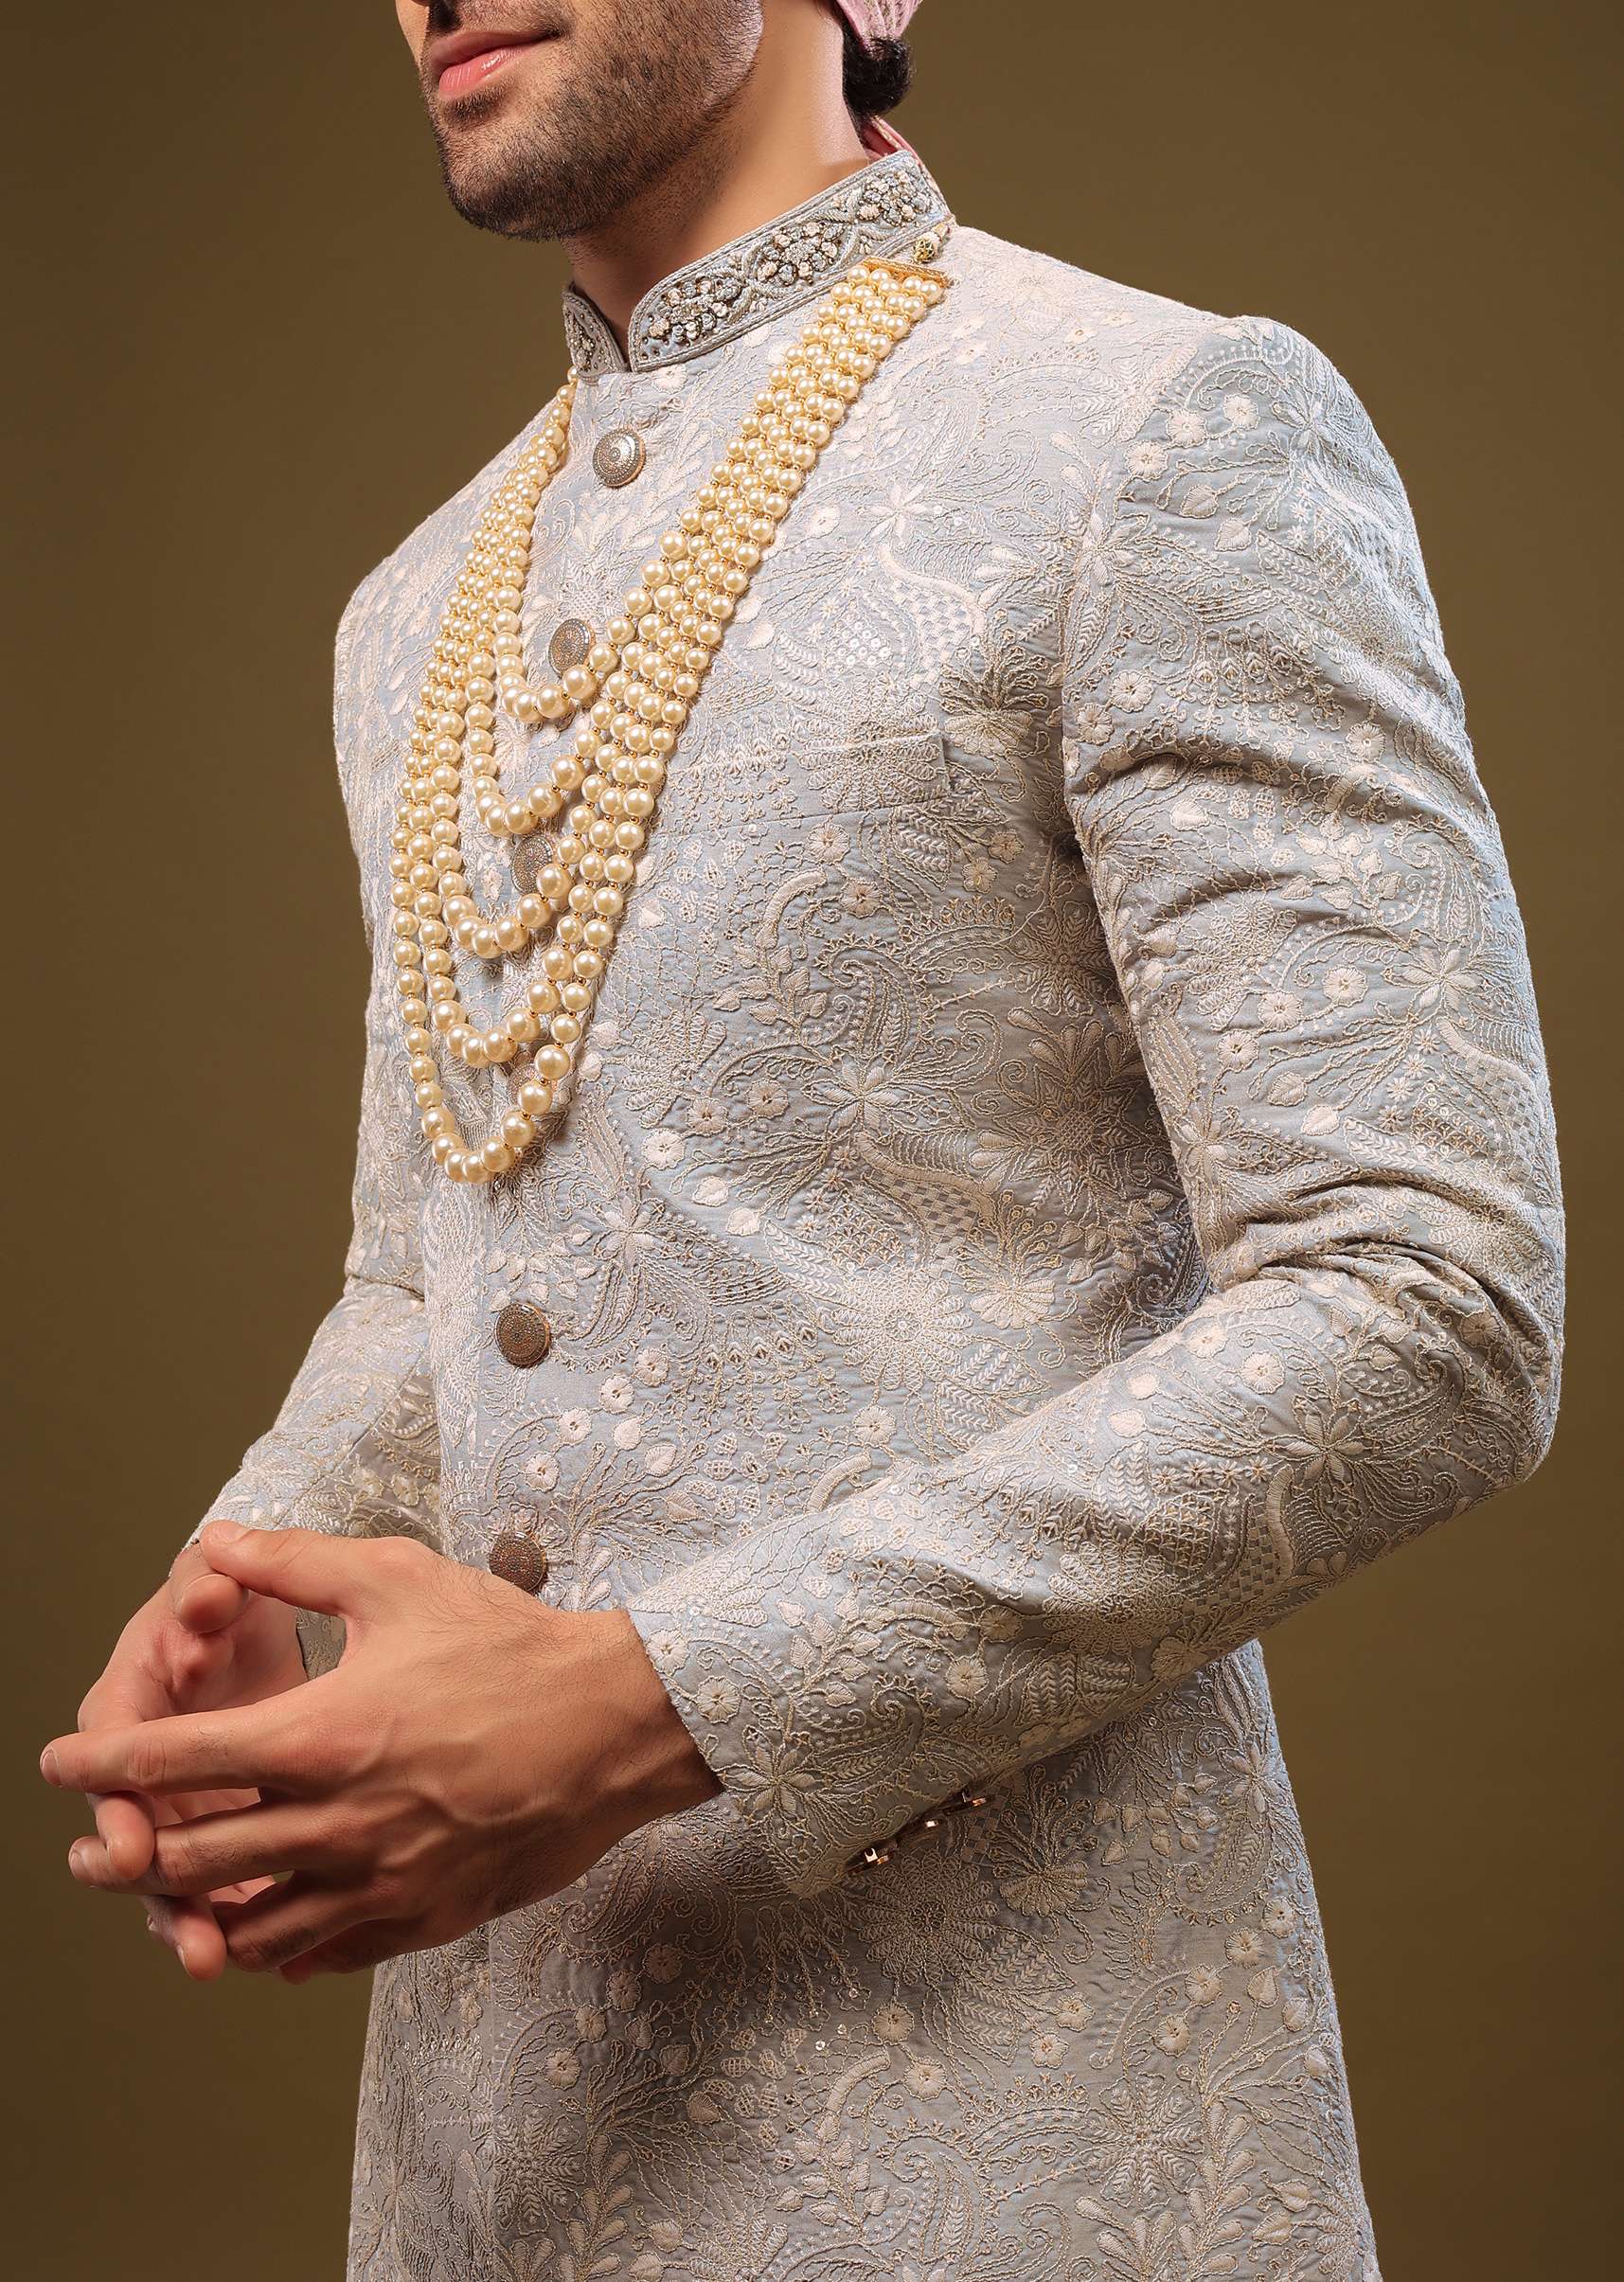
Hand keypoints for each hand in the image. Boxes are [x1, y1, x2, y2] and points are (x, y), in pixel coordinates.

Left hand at [42, 1521, 721, 1979]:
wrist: (616, 1725)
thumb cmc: (511, 1644)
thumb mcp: (400, 1580)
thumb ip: (295, 1565)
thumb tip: (213, 1544)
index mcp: (324, 1735)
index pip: (176, 1761)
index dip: (102, 1765)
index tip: (60, 1767)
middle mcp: (341, 1821)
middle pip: (194, 1859)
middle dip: (127, 1855)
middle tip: (96, 1851)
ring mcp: (383, 1882)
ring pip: (249, 1925)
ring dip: (195, 1912)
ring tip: (171, 1895)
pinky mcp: (422, 1918)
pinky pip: (322, 1953)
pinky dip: (276, 1945)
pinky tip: (264, 1927)